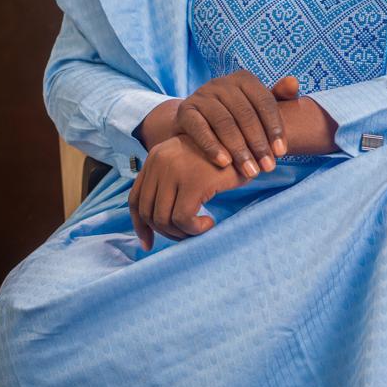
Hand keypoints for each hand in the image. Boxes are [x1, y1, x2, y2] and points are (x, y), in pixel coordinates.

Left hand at [128, 134, 245, 250]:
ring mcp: (175, 170)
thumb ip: (169, 184)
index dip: (141, 225)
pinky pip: (183, 220)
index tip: (149, 243)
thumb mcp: (188, 166)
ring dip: (182, 233)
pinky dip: (194, 229)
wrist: (251, 143)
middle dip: (166, 232)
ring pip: (163, 220)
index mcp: (156, 156)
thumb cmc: (223, 159)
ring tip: (199, 228)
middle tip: (187, 235)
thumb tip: (150, 227)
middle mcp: (160, 161)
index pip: (135, 199)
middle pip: (148, 213)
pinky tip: (208, 223)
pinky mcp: (193, 182)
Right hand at [138, 72, 298, 178]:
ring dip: (239, 149)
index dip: (275, 128)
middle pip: (245, 114)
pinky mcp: (185, 110)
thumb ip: (277, 97)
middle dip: (258, 143)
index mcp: (244, 79)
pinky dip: (212, 146)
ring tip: (250, 170)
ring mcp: (202, 95)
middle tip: (268, 167)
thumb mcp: (257, 106)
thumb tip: (294, 83)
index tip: (282, 153)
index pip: (264, 102)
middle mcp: (222, 83)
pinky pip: (199, 128)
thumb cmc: (236, 116)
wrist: (196, 122)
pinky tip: (224, 163)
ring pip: (224, 122)